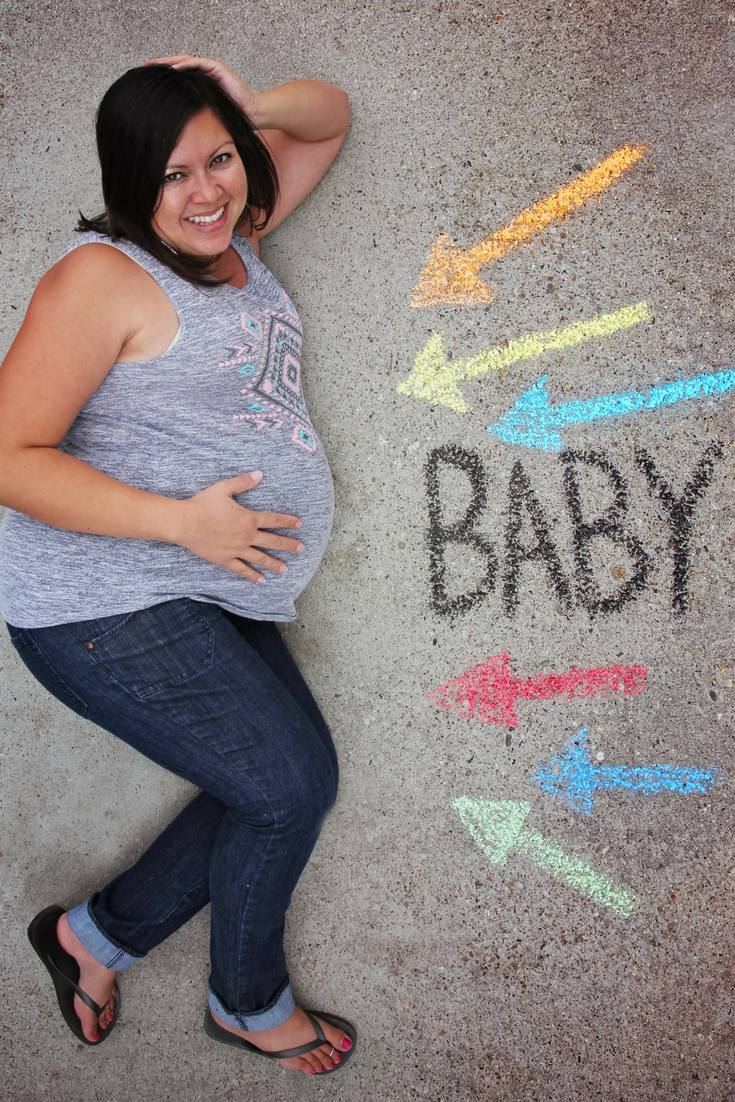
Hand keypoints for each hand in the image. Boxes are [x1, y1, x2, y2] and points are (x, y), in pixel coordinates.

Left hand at [141, 54, 258, 118]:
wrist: (249, 115)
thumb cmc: (227, 118)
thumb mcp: (200, 116)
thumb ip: (187, 113)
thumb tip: (167, 122)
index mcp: (195, 84)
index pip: (174, 76)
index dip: (160, 77)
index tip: (143, 80)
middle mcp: (201, 73)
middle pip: (176, 65)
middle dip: (159, 65)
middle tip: (143, 67)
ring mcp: (209, 68)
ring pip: (185, 60)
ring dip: (170, 62)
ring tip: (156, 65)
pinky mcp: (217, 67)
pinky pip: (199, 62)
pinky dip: (186, 64)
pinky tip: (175, 68)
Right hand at [175, 470, 302, 582]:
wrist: (184, 523)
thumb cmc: (203, 504)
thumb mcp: (224, 488)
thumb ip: (243, 482)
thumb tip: (259, 474)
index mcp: (248, 519)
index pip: (274, 521)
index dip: (288, 522)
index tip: (299, 525)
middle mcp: (246, 536)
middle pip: (273, 542)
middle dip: (289, 545)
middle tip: (301, 548)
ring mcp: (237, 550)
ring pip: (260, 558)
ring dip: (274, 564)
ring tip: (286, 569)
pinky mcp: (225, 559)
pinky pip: (242, 569)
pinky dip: (253, 575)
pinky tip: (262, 580)